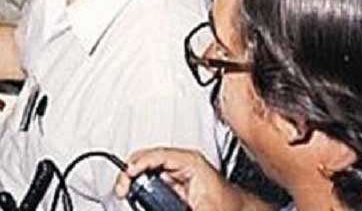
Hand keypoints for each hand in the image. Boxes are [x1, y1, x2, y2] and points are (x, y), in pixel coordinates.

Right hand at [113, 148, 242, 210]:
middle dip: (131, 172)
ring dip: (135, 178)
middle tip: (122, 188)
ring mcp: (178, 170)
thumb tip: (157, 206)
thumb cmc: (228, 204)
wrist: (239, 209)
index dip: (137, 165)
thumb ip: (177, 207)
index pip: (156, 155)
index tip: (126, 177)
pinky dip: (142, 184)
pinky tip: (136, 192)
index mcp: (190, 161)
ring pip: (148, 168)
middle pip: (147, 159)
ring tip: (125, 190)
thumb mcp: (203, 208)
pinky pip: (153, 178)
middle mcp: (182, 161)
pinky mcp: (175, 180)